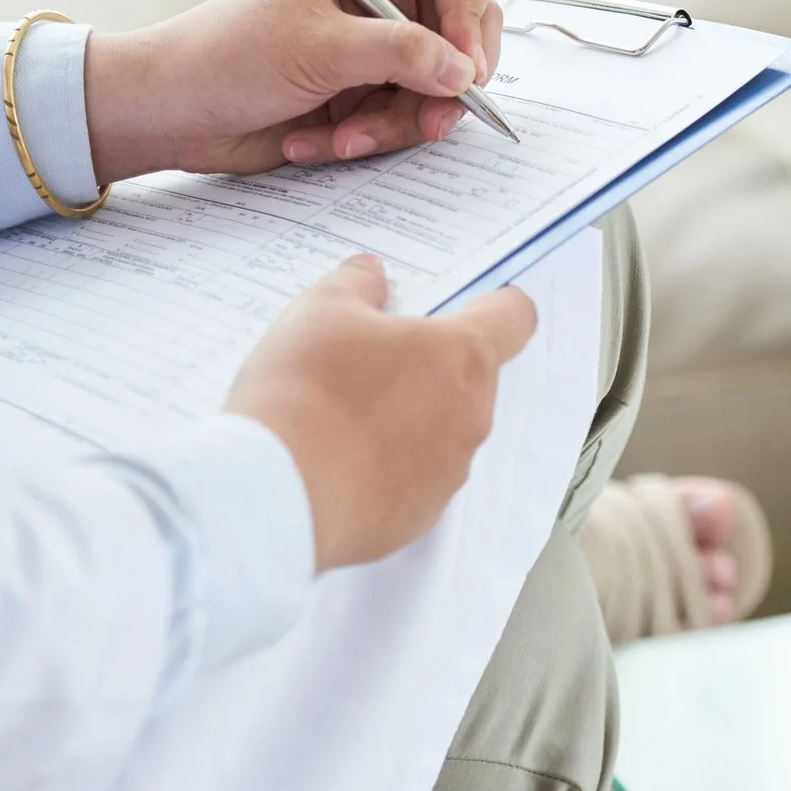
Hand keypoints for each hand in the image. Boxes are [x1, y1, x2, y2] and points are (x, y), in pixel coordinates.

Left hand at [85, 0, 503, 180]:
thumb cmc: (222, 58)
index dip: (471, 9)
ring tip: (348, 136)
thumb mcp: (317, 49)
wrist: (169, 114)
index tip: (460, 62)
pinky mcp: (366, 99)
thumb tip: (465, 72)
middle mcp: (381, 3)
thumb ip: (400, 54)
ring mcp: (377, 54)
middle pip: (465, 31)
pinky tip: (323, 142)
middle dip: (447, 82)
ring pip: (441, 87)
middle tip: (433, 116)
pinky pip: (406, 121)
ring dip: (400, 123)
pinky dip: (374, 139)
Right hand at [225, 256, 537, 570]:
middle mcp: (471, 417)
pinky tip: (336, 461)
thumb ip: (357, 283)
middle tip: (370, 359)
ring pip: (442, 432)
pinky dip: (385, 469)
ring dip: (407, 419)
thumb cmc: (305, 391)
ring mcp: (448, 473)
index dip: (496, 303)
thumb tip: (372, 274)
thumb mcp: (320, 311)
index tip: (468, 302)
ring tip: (342, 415)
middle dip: (429, 365)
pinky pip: (413, 481)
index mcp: (463, 356)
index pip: (514, 317)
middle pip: (470, 377)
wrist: (275, 494)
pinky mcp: (418, 516)